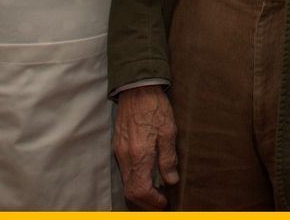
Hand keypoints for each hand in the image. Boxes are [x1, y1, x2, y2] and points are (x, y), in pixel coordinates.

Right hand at [115, 85, 179, 208]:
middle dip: (145, 201)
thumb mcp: (168, 131)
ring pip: (126, 181)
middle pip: (131, 190)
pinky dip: (134, 178)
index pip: (140, 190)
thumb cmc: (155, 107)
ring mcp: (119, 152)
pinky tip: (146, 174)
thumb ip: (168, 158)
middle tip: (160, 201)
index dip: (152, 200)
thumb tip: (171, 180)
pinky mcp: (118, 145)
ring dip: (139, 191)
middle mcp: (126, 157)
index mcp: (139, 155)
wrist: (137, 88)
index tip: (164, 202)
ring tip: (156, 190)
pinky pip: (125, 170)